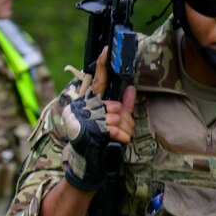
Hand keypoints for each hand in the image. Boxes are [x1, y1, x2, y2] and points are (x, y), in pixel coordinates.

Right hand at [54, 50, 136, 189]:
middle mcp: (84, 108)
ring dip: (125, 132)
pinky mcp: (93, 129)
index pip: (97, 81)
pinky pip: (119, 130)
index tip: (107, 49)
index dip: (102, 65)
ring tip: (115, 140)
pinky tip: (115, 144)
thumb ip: (121, 106)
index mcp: (88, 104)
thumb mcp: (110, 123)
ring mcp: (88, 118)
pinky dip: (122, 139)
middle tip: (119, 133)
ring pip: (121, 119)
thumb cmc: (99, 144)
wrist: (87, 166)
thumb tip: (130, 89)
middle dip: (125, 122)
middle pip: (118, 107)